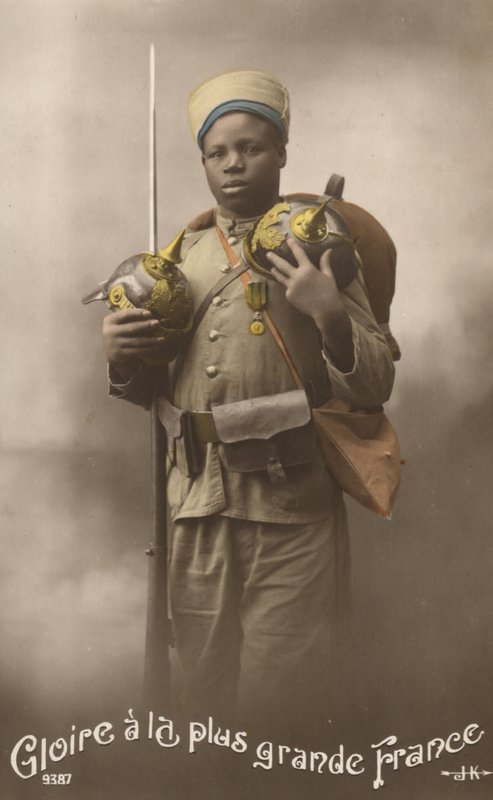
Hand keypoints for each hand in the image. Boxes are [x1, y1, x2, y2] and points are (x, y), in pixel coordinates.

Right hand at [102, 308, 164, 378]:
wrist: (111, 354)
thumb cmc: (121, 334)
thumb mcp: (121, 324)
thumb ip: (131, 318)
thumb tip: (150, 314)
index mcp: (110, 320)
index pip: (125, 315)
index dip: (138, 313)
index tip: (149, 313)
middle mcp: (110, 332)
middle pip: (132, 328)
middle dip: (146, 325)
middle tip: (157, 323)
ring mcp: (115, 344)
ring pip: (137, 341)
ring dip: (151, 340)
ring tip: (162, 339)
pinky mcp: (120, 355)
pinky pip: (137, 351)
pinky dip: (148, 349)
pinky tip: (156, 347)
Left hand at [267, 238, 354, 371]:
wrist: (325, 310)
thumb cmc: (329, 292)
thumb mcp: (328, 275)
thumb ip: (325, 262)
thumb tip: (329, 250)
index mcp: (307, 269)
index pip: (298, 253)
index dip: (292, 245)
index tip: (287, 240)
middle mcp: (297, 276)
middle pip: (282, 265)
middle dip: (274, 258)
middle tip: (268, 254)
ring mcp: (291, 287)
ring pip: (280, 277)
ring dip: (275, 272)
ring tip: (272, 269)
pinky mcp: (289, 296)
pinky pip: (288, 289)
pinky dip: (290, 288)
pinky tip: (295, 290)